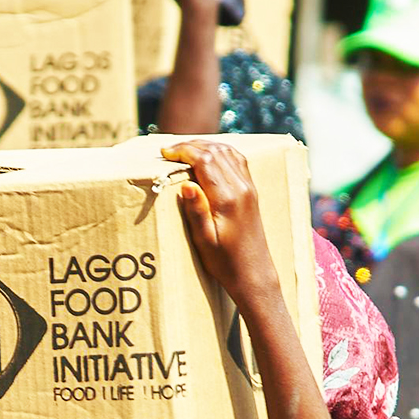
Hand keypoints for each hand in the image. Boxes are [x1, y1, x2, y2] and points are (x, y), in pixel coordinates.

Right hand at [163, 141, 279, 308]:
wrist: (253, 273)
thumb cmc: (225, 262)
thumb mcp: (204, 240)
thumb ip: (196, 210)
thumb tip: (186, 184)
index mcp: (227, 199)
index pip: (205, 161)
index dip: (183, 151)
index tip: (165, 153)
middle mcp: (241, 188)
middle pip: (216, 152)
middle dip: (191, 145)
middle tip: (169, 150)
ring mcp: (249, 188)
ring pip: (228, 152)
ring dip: (206, 145)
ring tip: (184, 149)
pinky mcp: (251, 191)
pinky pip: (237, 160)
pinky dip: (220, 152)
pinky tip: (208, 156)